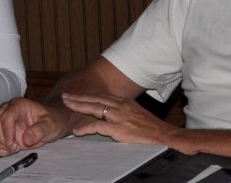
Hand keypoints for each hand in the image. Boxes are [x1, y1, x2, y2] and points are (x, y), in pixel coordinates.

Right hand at [0, 98, 70, 156]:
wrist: (50, 125)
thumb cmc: (51, 121)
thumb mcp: (51, 125)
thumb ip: (40, 131)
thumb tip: (26, 139)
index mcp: (19, 105)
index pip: (6, 116)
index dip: (7, 131)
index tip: (13, 145)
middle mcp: (7, 110)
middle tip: (13, 148)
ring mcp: (2, 120)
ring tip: (13, 149)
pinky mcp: (0, 131)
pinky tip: (9, 150)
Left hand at [61, 92, 178, 146]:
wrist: (165, 136)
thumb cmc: (152, 128)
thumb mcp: (136, 114)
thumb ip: (123, 112)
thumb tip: (110, 115)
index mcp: (124, 101)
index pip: (101, 95)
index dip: (88, 95)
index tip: (76, 94)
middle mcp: (121, 105)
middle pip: (95, 98)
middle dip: (79, 97)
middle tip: (65, 96)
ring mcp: (119, 116)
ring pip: (94, 108)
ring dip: (79, 106)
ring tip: (67, 105)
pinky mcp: (119, 129)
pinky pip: (98, 127)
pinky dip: (86, 128)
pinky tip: (77, 131)